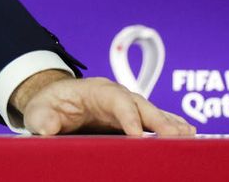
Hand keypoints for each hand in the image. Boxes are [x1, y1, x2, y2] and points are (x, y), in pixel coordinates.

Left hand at [11, 71, 194, 136]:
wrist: (56, 102)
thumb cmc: (49, 106)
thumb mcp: (39, 111)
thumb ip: (42, 119)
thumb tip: (46, 128)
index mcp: (94, 90)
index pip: (115, 99)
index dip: (127, 115)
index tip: (135, 133)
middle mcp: (117, 96)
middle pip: (141, 105)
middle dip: (158, 121)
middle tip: (174, 137)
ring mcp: (128, 107)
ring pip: (154, 113)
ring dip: (171, 125)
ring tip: (189, 138)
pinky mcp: (135, 120)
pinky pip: (156, 123)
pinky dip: (172, 128)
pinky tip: (189, 137)